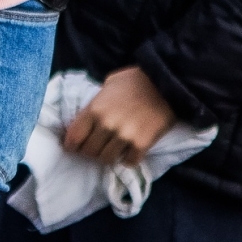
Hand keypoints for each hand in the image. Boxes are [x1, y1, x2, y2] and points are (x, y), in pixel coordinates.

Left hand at [62, 65, 177, 166]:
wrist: (169, 82)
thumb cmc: (136, 80)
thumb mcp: (108, 85)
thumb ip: (96, 103)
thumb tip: (86, 118)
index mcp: (94, 109)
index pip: (73, 138)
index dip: (72, 145)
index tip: (76, 146)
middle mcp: (106, 125)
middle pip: (89, 151)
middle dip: (90, 151)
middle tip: (97, 147)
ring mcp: (124, 136)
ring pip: (106, 159)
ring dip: (109, 156)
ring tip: (113, 150)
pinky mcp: (142, 143)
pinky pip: (129, 162)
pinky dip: (128, 159)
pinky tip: (129, 152)